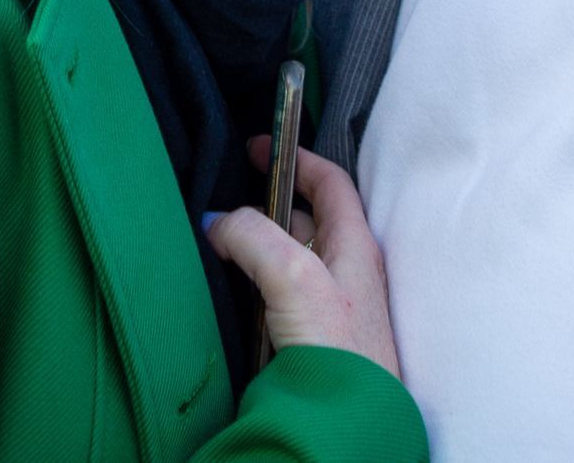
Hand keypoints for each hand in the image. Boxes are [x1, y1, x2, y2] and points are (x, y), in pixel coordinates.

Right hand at [205, 146, 400, 375]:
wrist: (346, 425)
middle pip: (304, 220)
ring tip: (222, 247)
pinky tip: (236, 293)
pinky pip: (280, 298)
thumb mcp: (293, 276)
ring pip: (289, 260)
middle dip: (266, 207)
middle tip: (227, 207)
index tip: (258, 148)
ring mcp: (331, 308)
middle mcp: (346, 272)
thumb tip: (218, 221)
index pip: (328, 181)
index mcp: (354, 245)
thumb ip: (254, 236)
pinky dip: (257, 286)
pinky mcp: (312, 339)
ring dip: (258, 249)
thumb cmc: (338, 352)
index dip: (294, 158)